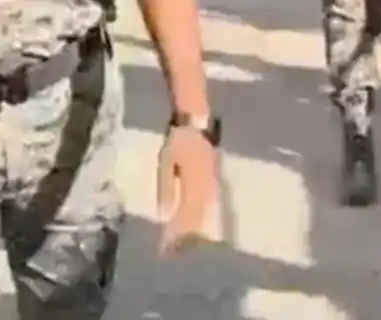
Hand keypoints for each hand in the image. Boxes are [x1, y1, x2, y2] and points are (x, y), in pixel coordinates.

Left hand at [157, 126, 218, 256]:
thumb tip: (164, 215)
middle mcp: (208, 189)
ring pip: (206, 216)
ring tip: (183, 247)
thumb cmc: (179, 142)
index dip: (177, 234)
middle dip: (185, 239)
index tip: (165, 250)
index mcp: (195, 184)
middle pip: (198, 220)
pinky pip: (209, 208)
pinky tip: (196, 230)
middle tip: (172, 255)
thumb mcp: (166, 163)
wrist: (199, 126)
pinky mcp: (216, 185)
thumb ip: (166, 189)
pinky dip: (201, 221)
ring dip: (195, 232)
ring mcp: (215, 187)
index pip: (186, 216)